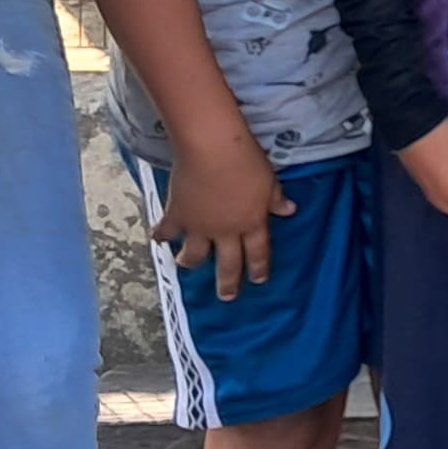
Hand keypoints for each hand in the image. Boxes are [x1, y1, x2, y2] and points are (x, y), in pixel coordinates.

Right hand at [154, 131, 292, 304]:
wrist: (212, 150)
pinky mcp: (177, 216)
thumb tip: (290, 210)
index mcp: (252, 223)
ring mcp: (199, 226)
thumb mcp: (270, 180)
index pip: (258, 252)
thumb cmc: (247, 161)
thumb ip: (276, 199)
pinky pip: (167, 231)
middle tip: (226, 298)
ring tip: (184, 265)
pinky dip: (161, 235)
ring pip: (194, 255)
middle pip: (228, 264)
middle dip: (228, 283)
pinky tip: (157, 239)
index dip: (259, 268)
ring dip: (189, 261)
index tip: (259, 281)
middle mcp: (226, 231)